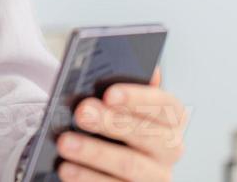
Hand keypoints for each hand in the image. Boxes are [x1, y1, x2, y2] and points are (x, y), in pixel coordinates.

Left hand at [54, 68, 186, 180]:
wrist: (109, 160)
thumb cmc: (115, 123)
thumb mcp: (120, 103)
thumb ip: (123, 84)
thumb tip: (135, 65)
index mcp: (171, 118)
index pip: (165, 105)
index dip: (137, 98)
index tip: (109, 94)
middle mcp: (171, 148)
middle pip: (146, 135)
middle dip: (111, 123)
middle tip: (81, 113)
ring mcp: (156, 176)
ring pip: (130, 166)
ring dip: (95, 153)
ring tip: (64, 143)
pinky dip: (88, 179)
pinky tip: (66, 170)